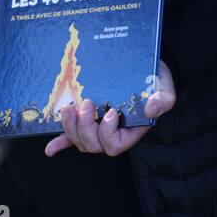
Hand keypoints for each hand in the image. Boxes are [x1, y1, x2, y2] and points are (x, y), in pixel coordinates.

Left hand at [44, 59, 175, 156]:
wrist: (144, 67)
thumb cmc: (156, 79)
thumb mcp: (165, 87)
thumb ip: (164, 99)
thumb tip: (151, 110)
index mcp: (131, 130)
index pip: (115, 145)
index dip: (107, 133)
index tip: (110, 112)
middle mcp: (113, 133)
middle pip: (93, 146)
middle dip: (85, 128)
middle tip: (86, 103)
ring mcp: (98, 128)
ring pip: (80, 142)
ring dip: (70, 128)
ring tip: (69, 108)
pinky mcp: (88, 119)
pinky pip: (72, 138)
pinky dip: (61, 143)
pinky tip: (50, 148)